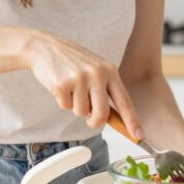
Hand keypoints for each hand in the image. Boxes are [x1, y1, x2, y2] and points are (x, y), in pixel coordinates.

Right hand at [23, 31, 142, 138]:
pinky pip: (65, 107)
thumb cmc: (72, 61)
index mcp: (110, 70)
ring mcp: (79, 78)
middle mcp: (97, 73)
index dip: (132, 120)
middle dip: (95, 122)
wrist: (45, 47)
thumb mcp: (95, 69)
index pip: (124, 100)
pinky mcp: (62, 84)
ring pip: (82, 112)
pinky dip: (62, 101)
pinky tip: (60, 85)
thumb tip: (114, 119)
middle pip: (102, 114)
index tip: (139, 135)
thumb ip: (105, 90)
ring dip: (75, 106)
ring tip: (71, 88)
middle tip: (89, 119)